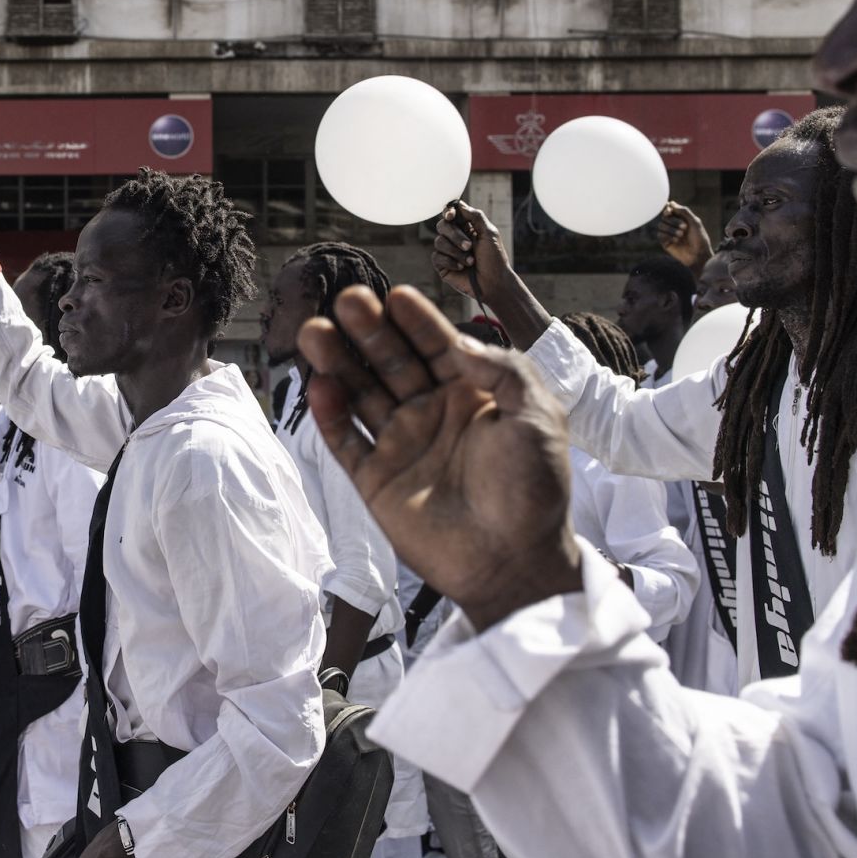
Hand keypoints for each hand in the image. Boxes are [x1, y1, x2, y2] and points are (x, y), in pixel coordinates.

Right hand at [297, 285, 582, 630]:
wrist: (515, 561)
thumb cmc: (535, 490)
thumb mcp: (539, 416)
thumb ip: (505, 370)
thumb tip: (459, 344)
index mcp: (472, 395)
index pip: (437, 346)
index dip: (417, 321)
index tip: (397, 296)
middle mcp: (431, 414)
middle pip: (390, 362)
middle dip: (369, 330)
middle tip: (349, 299)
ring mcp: (401, 445)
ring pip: (360, 394)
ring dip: (338, 362)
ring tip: (316, 330)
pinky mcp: (376, 480)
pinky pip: (346, 441)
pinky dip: (330, 414)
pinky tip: (319, 385)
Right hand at [432, 202, 515, 301]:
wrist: (493, 282)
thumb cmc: (494, 259)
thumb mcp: (490, 233)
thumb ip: (476, 217)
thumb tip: (459, 205)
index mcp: (467, 228)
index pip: (452, 214)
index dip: (448, 212)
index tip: (451, 216)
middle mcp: (455, 238)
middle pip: (442, 226)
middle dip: (455, 235)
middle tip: (469, 246)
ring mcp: (448, 251)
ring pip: (439, 241)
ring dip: (456, 251)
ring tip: (471, 261)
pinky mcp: (442, 265)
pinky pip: (436, 256)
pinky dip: (450, 261)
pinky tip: (461, 267)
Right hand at [653, 202, 712, 271]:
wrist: (698, 254)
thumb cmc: (699, 238)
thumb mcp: (695, 221)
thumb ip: (684, 211)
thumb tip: (671, 203)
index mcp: (681, 218)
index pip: (669, 210)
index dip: (668, 209)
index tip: (670, 211)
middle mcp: (673, 225)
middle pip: (664, 217)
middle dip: (674, 221)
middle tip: (684, 227)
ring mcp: (669, 234)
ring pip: (660, 225)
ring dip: (671, 229)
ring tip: (681, 235)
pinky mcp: (665, 242)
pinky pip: (660, 235)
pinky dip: (668, 236)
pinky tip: (676, 241)